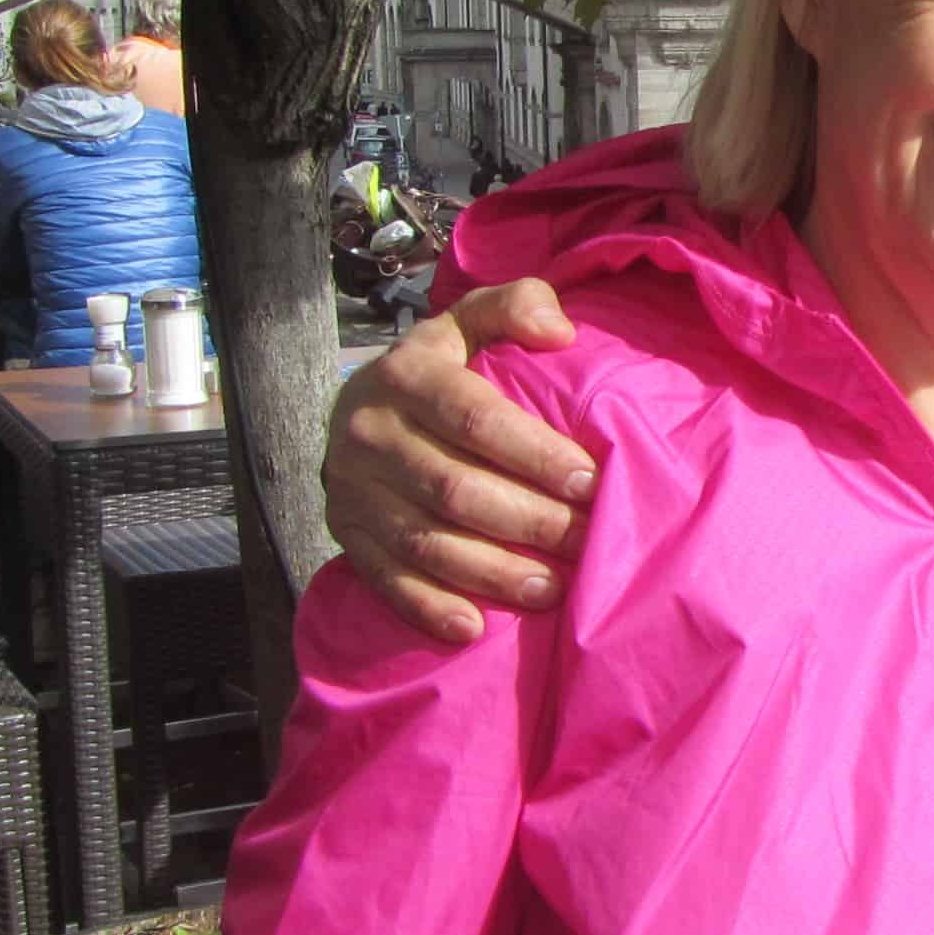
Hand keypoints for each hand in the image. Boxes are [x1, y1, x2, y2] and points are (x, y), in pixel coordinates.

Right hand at [321, 281, 593, 644]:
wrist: (355, 411)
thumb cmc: (439, 370)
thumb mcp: (466, 324)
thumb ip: (513, 306)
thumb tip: (559, 329)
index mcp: (405, 376)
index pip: (475, 419)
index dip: (535, 453)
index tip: (590, 481)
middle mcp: (369, 434)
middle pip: (455, 489)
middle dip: (529, 521)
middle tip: (586, 542)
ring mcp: (351, 491)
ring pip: (425, 542)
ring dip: (492, 573)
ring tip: (552, 590)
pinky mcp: (344, 535)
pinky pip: (385, 580)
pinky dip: (428, 608)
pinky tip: (474, 628)